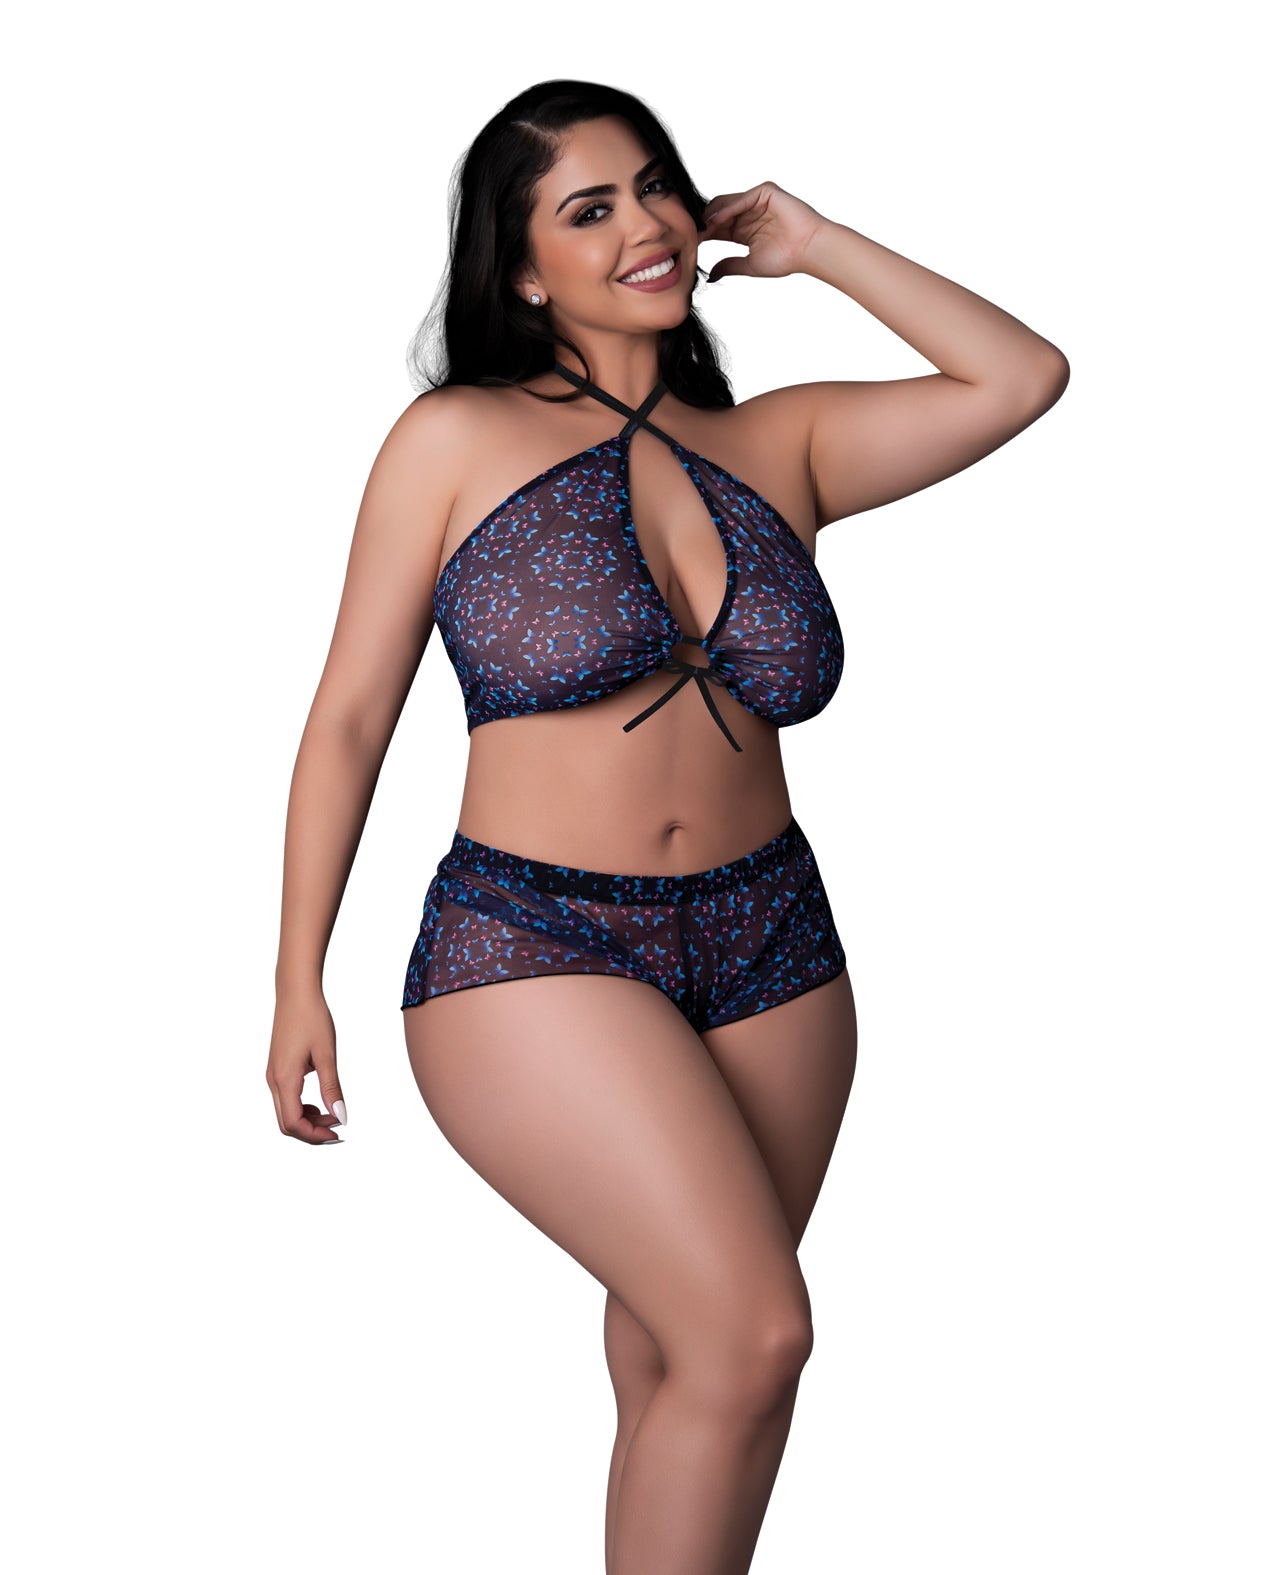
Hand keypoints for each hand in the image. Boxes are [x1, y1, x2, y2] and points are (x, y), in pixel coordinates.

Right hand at [266, 989, 345, 1143]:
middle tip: (338, 1129)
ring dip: (307, 1121)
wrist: (295, 992)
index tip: (339, 1133)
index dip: (315, 1135)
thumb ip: (332, 1088)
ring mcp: (273, 1075)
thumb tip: (341, 1117)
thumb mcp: (327, 1054)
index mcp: (285, 1079)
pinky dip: (302, 1108)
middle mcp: (274, 1081)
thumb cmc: (312, 1018)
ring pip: (285, 1113)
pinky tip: (321, 1103)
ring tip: (333, 1115)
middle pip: (286, 1124)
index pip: (294, 1123)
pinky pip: (285, 1100)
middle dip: (312, 1132)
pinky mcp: (276, 1069)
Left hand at [698, 181, 828, 282]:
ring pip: (727, 203)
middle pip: (718, 213)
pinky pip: (742, 198)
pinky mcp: (765, 192)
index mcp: (743, 230)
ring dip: (712, 216)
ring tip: (700, 228)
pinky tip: (716, 220)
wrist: (808, 250)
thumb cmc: (786, 258)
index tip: (689, 243)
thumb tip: (711, 275)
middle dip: (704, 223)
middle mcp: (748, 214)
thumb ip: (729, 265)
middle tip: (690, 234)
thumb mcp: (749, 264)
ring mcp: (756, 202)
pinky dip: (728, 209)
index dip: (703, 234)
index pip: (717, 228)